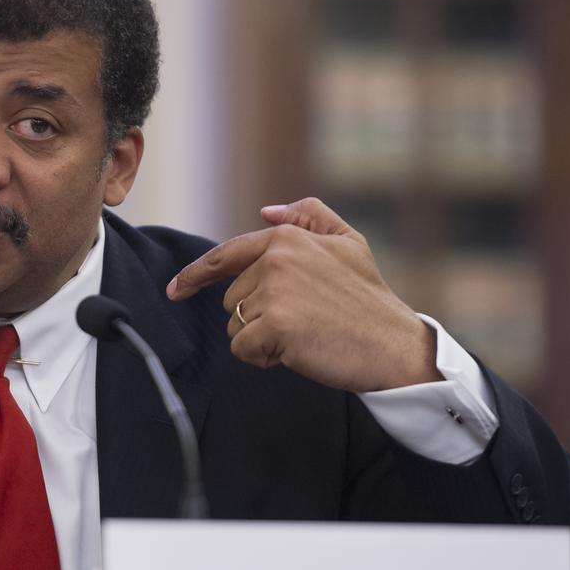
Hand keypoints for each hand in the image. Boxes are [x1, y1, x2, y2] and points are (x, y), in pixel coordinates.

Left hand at [166, 197, 439, 392]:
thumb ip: (310, 216)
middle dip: (258, 318)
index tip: (174, 291)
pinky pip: (243, 349)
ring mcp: (274, 291)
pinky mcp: (274, 324)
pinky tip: (296, 352)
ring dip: (262, 339)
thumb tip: (266, 210)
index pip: (225, 255)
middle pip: (232, 300)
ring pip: (236, 327)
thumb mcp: (349, 243)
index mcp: (286, 238)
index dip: (194, 275)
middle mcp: (276, 259)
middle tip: (303, 322)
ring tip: (304, 335)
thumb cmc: (368, 299)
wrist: (394, 345)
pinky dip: (262, 358)